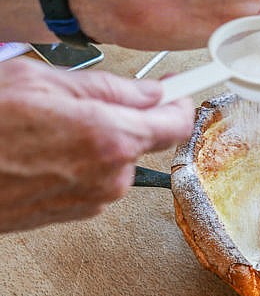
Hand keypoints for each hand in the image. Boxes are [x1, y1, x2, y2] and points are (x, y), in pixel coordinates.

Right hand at [0, 58, 193, 232]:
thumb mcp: (44, 82)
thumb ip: (111, 88)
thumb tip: (153, 91)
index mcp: (110, 137)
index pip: (176, 122)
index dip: (181, 101)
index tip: (180, 88)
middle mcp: (111, 175)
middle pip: (146, 140)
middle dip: (130, 116)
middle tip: (91, 98)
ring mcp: (95, 198)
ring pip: (119, 158)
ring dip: (101, 139)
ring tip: (52, 126)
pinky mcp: (77, 213)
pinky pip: (98, 178)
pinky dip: (85, 160)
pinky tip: (48, 148)